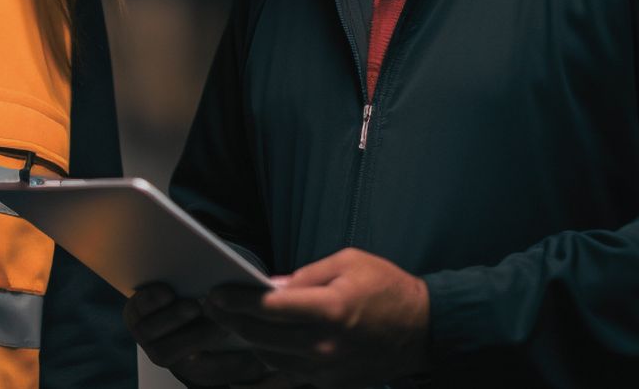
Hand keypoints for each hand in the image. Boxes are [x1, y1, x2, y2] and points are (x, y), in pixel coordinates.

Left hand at [125, 283, 277, 386]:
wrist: (183, 291)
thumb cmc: (221, 320)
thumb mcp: (243, 340)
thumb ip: (253, 352)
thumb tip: (275, 359)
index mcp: (195, 366)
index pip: (208, 373)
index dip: (224, 365)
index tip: (240, 343)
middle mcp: (168, 355)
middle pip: (171, 356)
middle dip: (196, 337)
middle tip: (217, 320)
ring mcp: (147, 335)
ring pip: (150, 338)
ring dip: (171, 321)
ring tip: (193, 304)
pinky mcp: (135, 312)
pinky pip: (135, 311)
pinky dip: (148, 301)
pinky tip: (166, 290)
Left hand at [203, 248, 429, 387]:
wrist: (424, 330)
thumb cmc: (388, 289)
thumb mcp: (349, 262)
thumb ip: (306, 275)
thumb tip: (270, 286)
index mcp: (331, 309)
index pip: (269, 307)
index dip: (237, 301)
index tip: (217, 294)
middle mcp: (325, 344)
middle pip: (262, 337)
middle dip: (231, 322)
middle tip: (214, 308)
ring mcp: (327, 369)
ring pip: (270, 359)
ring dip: (248, 342)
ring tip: (232, 325)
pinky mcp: (331, 383)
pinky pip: (288, 377)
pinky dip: (267, 365)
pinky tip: (252, 356)